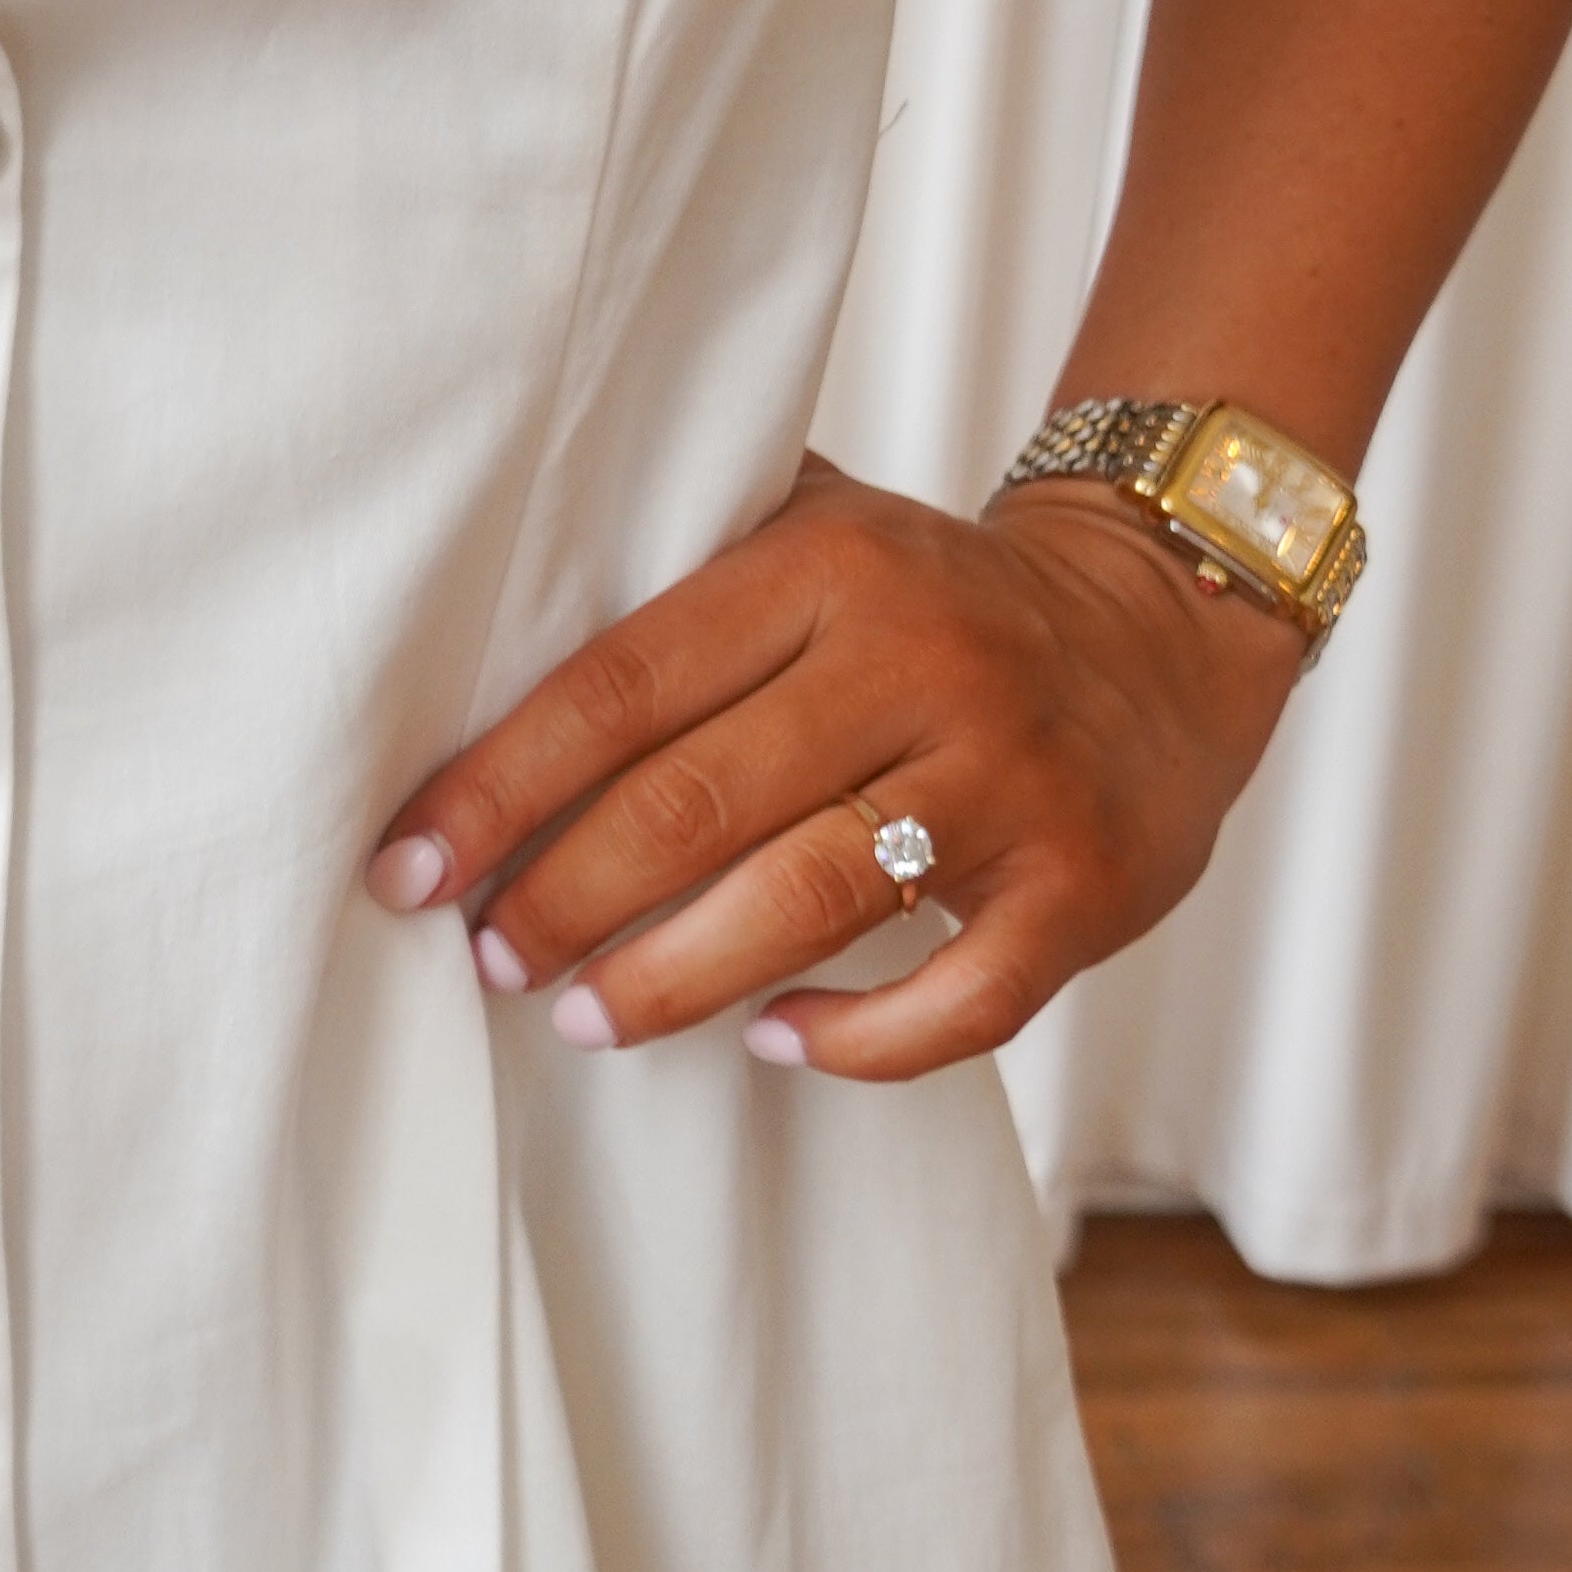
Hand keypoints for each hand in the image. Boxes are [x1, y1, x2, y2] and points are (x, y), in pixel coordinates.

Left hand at [364, 454, 1304, 1072]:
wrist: (1165, 627)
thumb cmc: (933, 597)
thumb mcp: (822, 527)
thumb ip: (681, 557)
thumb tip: (467, 621)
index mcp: (830, 568)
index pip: (622, 686)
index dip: (497, 788)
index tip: (406, 869)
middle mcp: (923, 664)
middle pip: (697, 803)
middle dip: (563, 897)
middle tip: (491, 958)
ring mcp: (1011, 782)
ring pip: (808, 902)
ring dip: (671, 979)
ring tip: (581, 1019)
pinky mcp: (1084, 887)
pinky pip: (960, 1001)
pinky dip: (858, 1042)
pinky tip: (776, 1045)